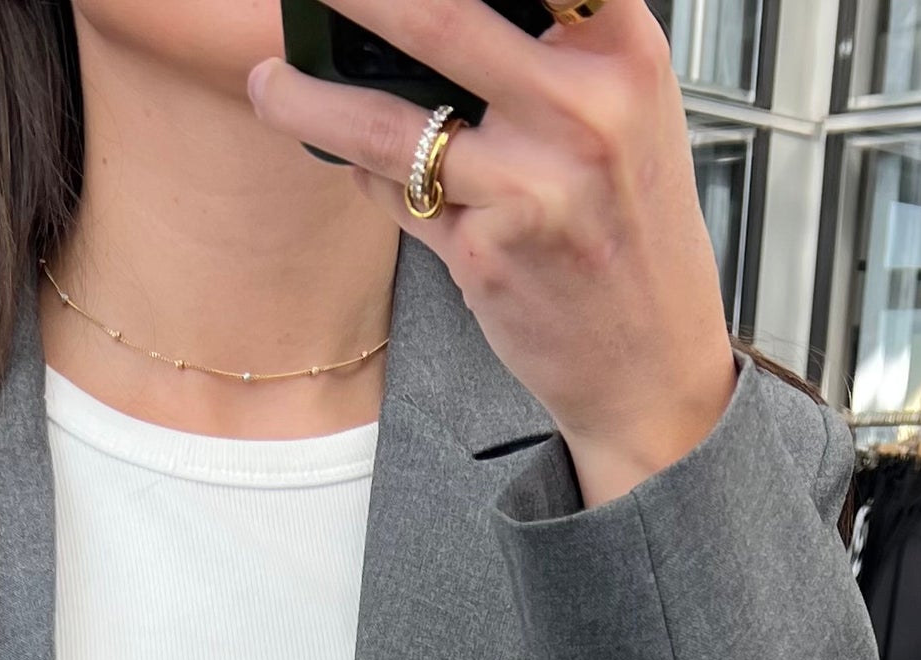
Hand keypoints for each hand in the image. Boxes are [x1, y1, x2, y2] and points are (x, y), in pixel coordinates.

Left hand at [247, 0, 737, 504]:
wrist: (652, 363)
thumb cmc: (631, 229)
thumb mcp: (626, 110)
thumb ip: (555, 47)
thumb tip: (435, 15)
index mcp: (624, 52)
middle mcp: (583, 108)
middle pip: (441, 15)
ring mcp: (532, 184)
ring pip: (388, 122)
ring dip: (309, 97)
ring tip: (268, 81)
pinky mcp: (486, 252)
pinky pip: (398, 195)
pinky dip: (369, 176)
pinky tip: (356, 166)